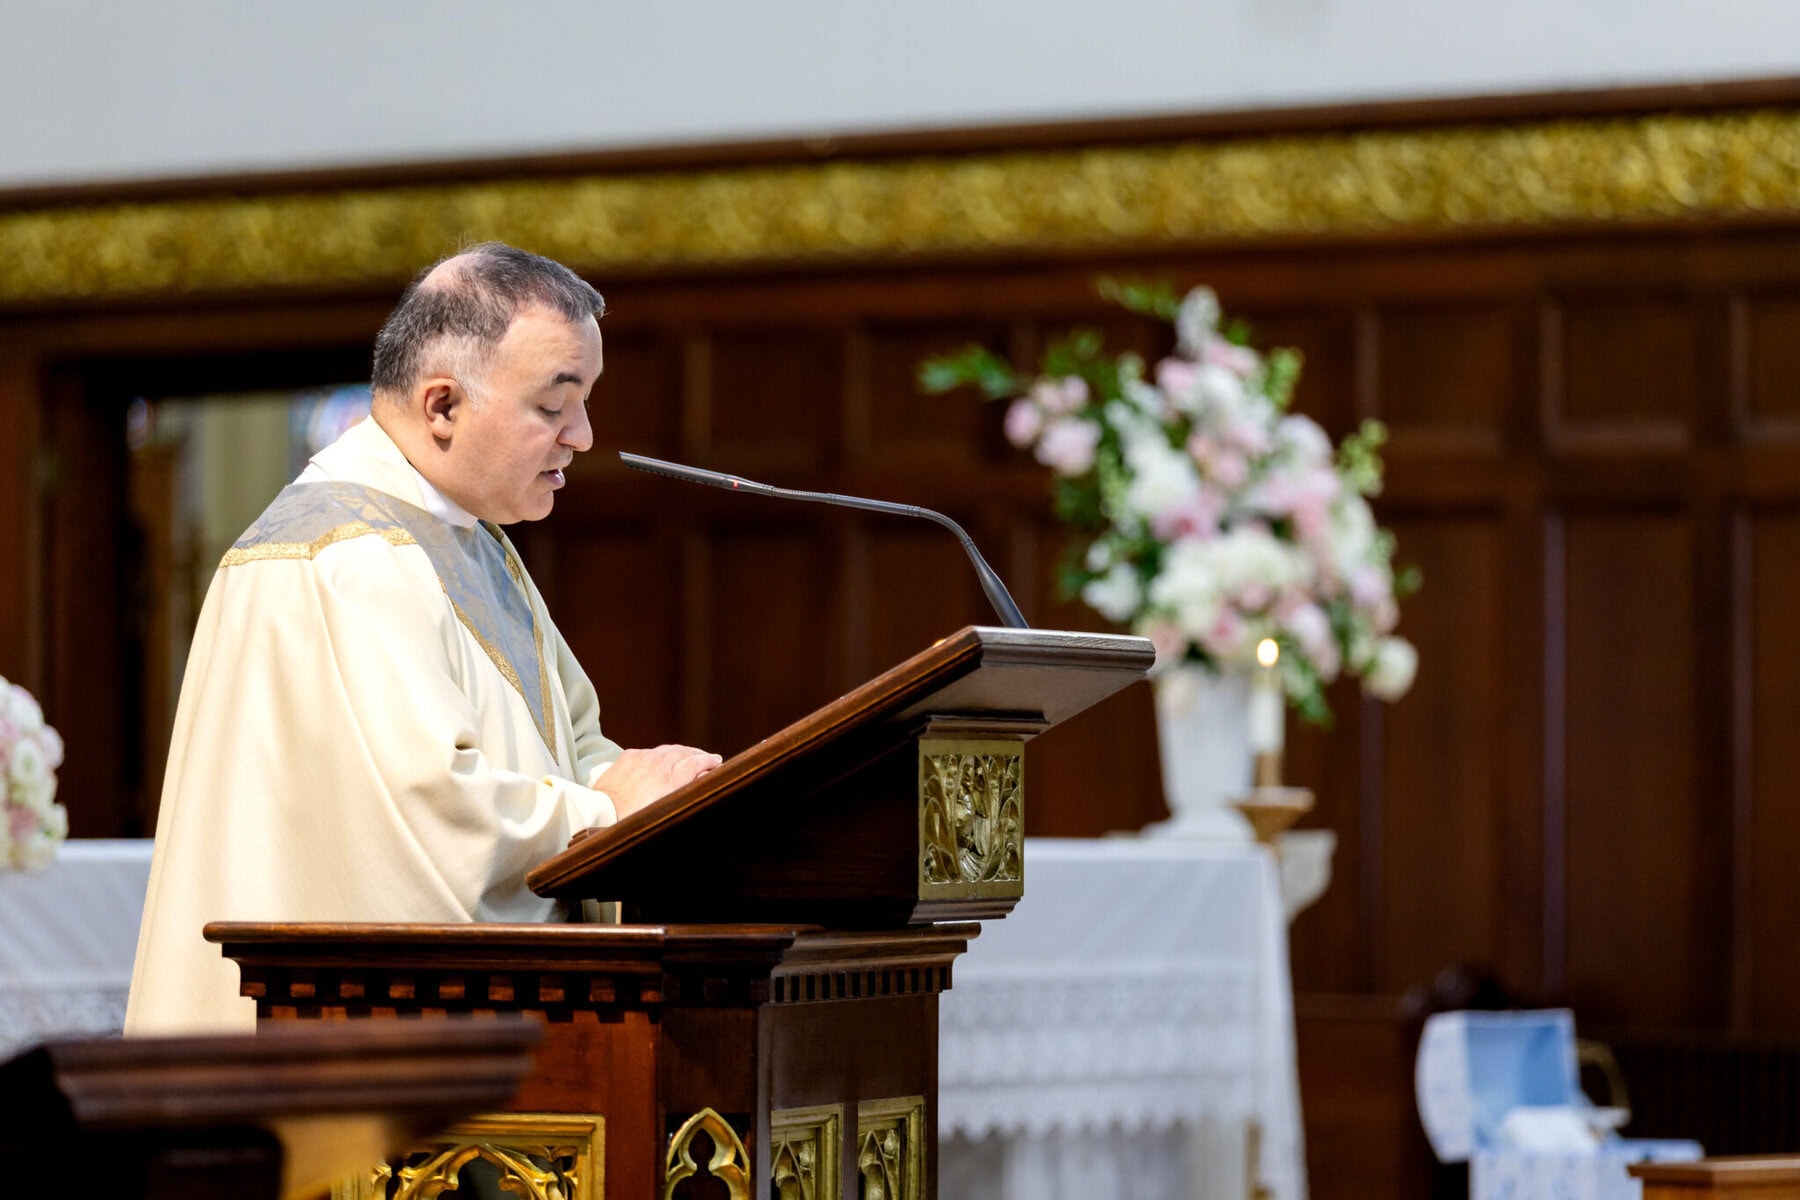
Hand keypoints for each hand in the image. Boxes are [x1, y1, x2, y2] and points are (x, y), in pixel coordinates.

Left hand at [598, 744, 721, 819]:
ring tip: (689, 756)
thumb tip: (703, 775)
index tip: (716, 762)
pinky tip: (665, 758)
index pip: (696, 762)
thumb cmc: (636, 820)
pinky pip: (651, 752)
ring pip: (668, 750)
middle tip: (708, 758)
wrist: (602, 814)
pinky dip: (662, 754)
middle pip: (684, 752)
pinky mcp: (630, 756)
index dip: (709, 761)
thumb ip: (688, 789)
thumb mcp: (667, 809)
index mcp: (672, 778)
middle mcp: (660, 764)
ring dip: (681, 752)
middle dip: (698, 754)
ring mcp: (644, 757)